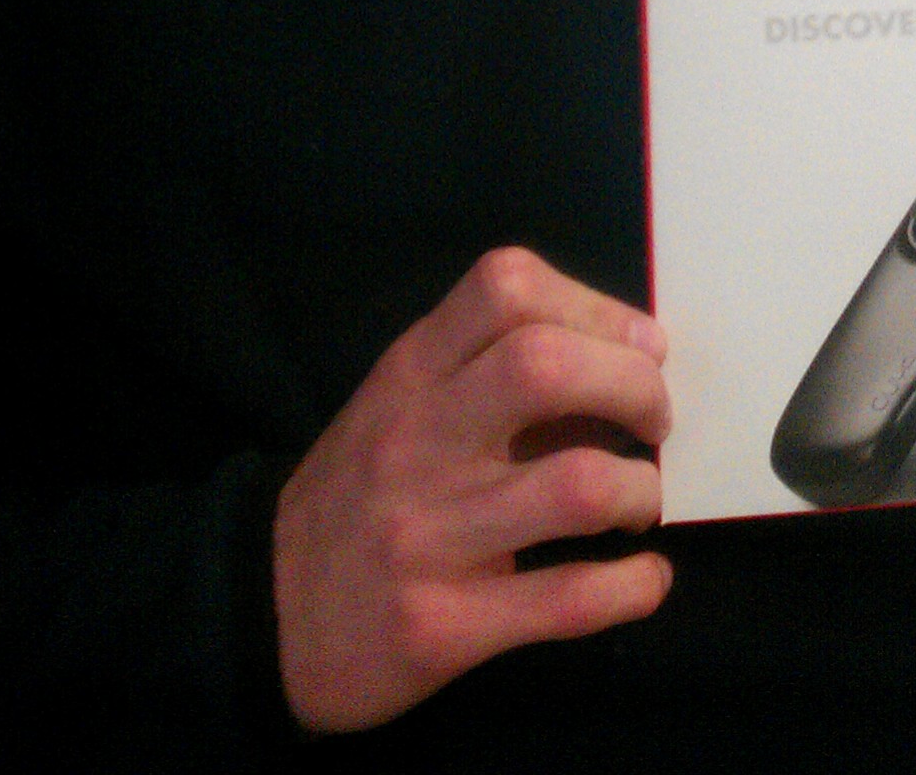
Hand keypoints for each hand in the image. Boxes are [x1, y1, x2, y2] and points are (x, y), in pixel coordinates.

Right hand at [274, 247, 674, 732]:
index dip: (597, 306)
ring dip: (641, 491)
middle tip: (656, 423)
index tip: (641, 345)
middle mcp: (414, 443)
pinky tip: (644, 580)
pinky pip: (568, 600)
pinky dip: (632, 587)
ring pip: (578, 487)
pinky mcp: (441, 626)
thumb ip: (489, 374)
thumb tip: (629, 362)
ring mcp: (425, 537)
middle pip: (546, 367)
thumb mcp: (401, 411)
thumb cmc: (359, 497)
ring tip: (639, 502)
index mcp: (409, 376)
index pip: (505, 288)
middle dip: (635, 388)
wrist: (260, 618)